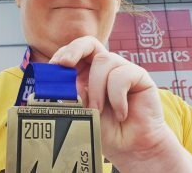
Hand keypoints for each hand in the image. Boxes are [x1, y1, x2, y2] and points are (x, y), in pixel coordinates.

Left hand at [49, 36, 191, 171]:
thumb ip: (73, 95)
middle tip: (64, 63)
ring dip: (96, 89)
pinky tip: (120, 114)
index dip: (64, 54)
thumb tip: (60, 82)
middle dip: (75, 50)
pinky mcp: (138, 76)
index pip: (75, 53)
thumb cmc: (106, 129)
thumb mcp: (82, 112)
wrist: (132, 147)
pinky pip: (122, 75)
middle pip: (90, 43)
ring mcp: (122, 69)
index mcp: (88, 73)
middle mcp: (104, 67)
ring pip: (103, 61)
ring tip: (97, 111)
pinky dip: (117, 97)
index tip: (52, 66)